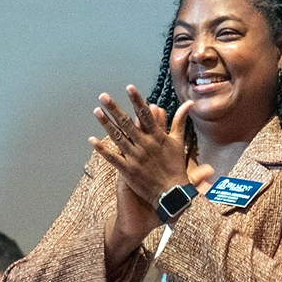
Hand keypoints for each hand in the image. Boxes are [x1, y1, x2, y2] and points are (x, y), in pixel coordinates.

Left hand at [89, 85, 194, 205]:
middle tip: (103, 96)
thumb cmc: (176, 167)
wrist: (172, 193)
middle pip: (127, 123)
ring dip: (106, 124)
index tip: (129, 87)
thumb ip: (180, 121)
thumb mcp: (179, 142)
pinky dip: (102, 149)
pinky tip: (92, 140)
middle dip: (114, 109)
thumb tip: (189, 104)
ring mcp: (135, 158)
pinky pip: (112, 158)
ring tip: (97, 111)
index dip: (137, 100)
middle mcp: (145, 145)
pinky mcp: (128, 170)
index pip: (145, 115)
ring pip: (118, 137)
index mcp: (157, 137)